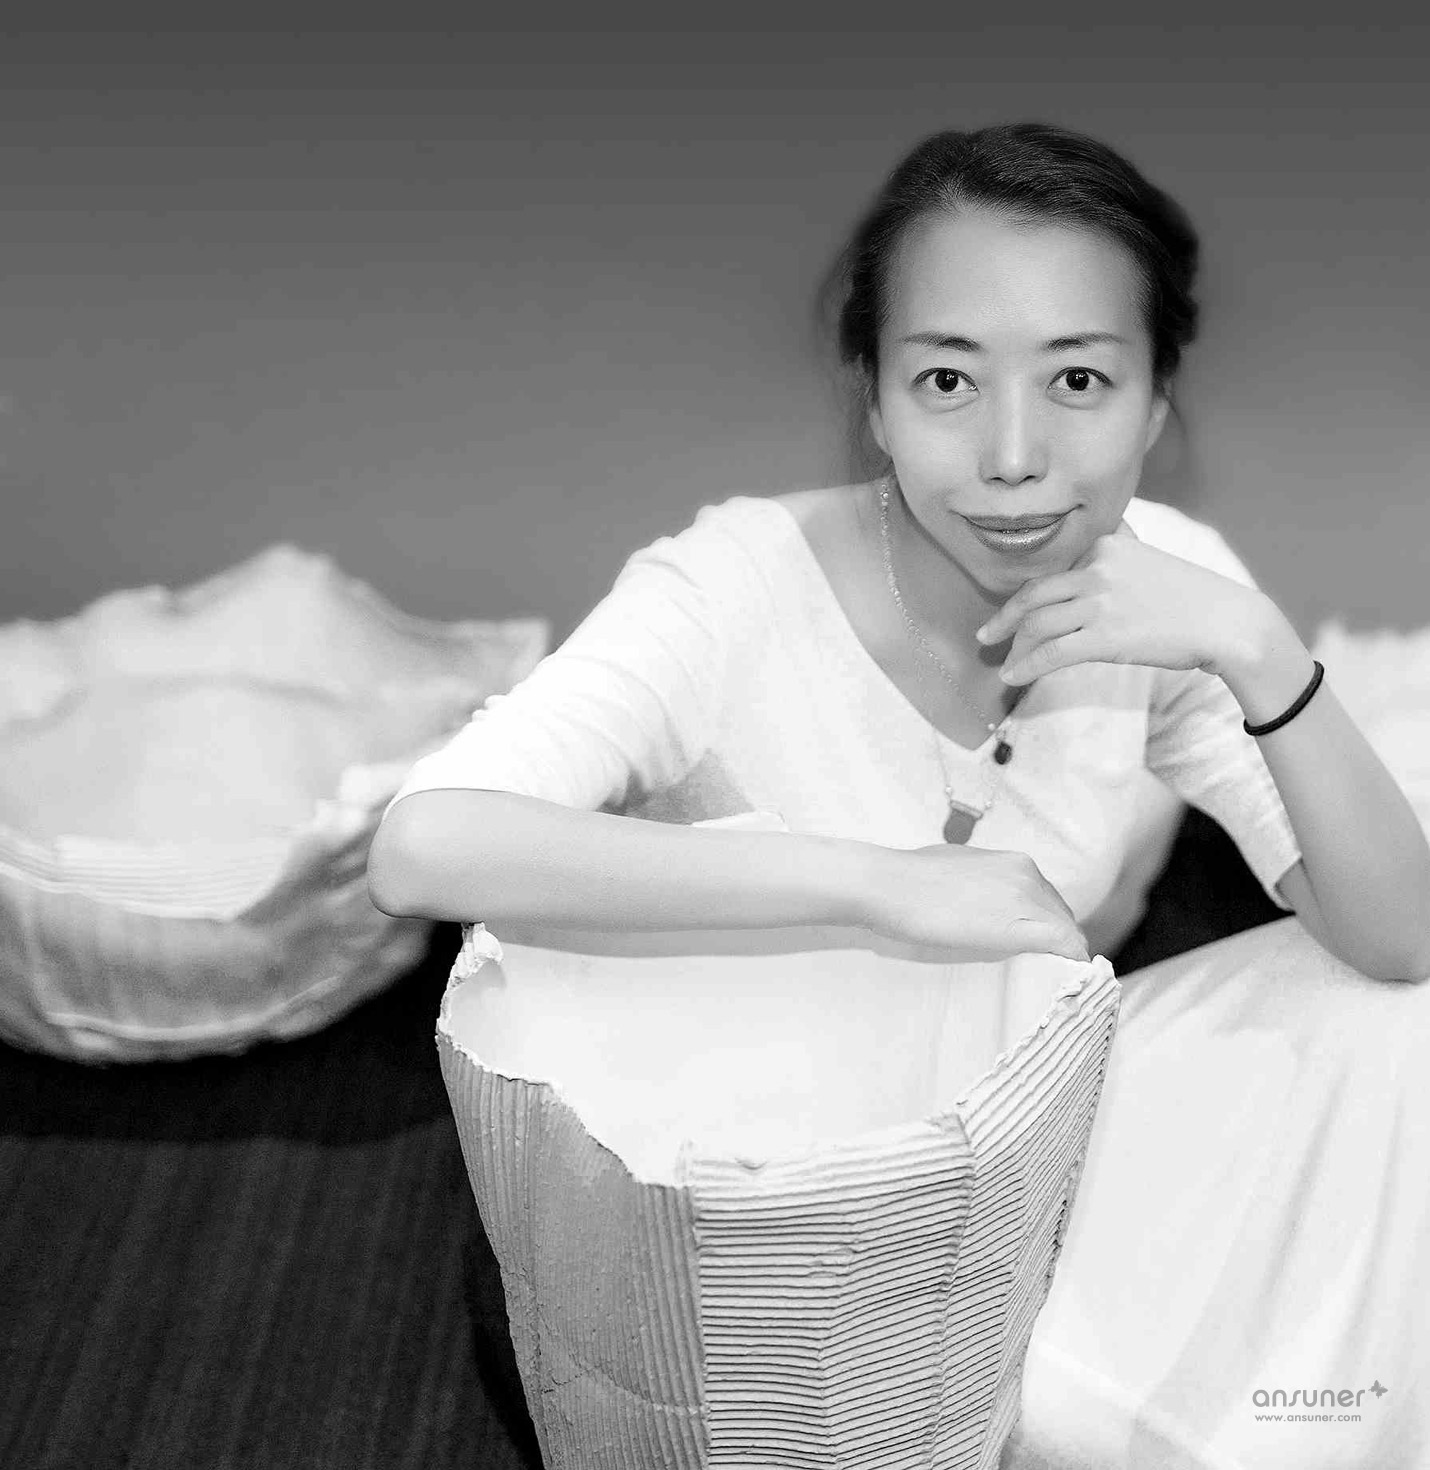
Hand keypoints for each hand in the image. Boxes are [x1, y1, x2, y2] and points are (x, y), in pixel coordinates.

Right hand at [868, 844, 1090, 962]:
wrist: (888, 886)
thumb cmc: (907, 880)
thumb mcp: (955, 871)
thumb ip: (979, 885)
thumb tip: (980, 904)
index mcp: (1011, 861)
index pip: (1046, 898)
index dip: (1046, 925)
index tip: (1039, 948)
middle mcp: (1027, 873)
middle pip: (1060, 914)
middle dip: (1055, 939)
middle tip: (1043, 967)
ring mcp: (1027, 897)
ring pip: (1065, 930)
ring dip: (1060, 952)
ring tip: (1049, 977)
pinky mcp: (1022, 925)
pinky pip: (1064, 945)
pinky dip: (1070, 961)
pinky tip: (1063, 980)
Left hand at [975, 518, 1264, 685]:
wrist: (1227, 623)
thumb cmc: (1191, 597)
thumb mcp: (1149, 559)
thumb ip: (1118, 550)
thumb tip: (1101, 543)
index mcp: (1106, 545)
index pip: (1053, 571)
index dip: (1028, 596)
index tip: (1013, 611)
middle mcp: (1098, 567)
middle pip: (1034, 595)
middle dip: (1004, 619)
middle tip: (985, 636)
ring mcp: (1100, 602)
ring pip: (1037, 625)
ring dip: (1013, 647)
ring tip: (1003, 662)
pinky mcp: (1104, 637)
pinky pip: (1050, 653)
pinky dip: (1026, 666)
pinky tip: (1013, 677)